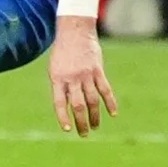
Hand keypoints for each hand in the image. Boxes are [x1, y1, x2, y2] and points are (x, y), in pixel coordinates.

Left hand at [46, 18, 115, 135]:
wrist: (74, 32)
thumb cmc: (62, 53)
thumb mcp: (55, 69)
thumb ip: (62, 86)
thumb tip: (68, 106)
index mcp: (57, 78)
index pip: (59, 102)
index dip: (63, 116)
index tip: (67, 129)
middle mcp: (72, 78)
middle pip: (78, 105)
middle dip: (81, 121)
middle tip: (84, 134)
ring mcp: (86, 75)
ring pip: (92, 100)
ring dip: (95, 116)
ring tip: (95, 127)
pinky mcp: (98, 71)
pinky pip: (105, 90)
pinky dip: (110, 102)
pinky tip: (112, 113)